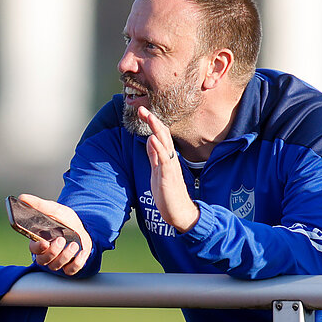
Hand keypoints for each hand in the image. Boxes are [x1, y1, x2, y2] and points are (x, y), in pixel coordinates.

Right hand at [18, 194, 92, 274]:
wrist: (81, 226)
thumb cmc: (64, 220)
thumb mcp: (53, 209)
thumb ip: (38, 205)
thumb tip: (22, 198)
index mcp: (40, 241)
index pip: (34, 249)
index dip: (37, 248)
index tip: (44, 242)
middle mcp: (47, 253)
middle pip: (43, 260)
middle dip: (52, 252)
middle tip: (61, 240)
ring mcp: (59, 260)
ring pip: (56, 266)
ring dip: (65, 256)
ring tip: (73, 244)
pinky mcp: (71, 265)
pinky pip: (70, 270)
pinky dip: (76, 263)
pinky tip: (81, 252)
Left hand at [139, 106, 197, 232]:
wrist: (179, 213)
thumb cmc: (168, 194)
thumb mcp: (157, 172)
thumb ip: (154, 157)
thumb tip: (149, 141)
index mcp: (166, 158)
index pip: (159, 136)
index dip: (151, 124)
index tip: (142, 112)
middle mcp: (170, 159)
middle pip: (162, 135)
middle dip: (152, 121)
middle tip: (142, 108)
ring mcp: (170, 167)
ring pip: (164, 143)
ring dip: (156, 129)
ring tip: (149, 116)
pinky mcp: (169, 176)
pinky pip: (164, 160)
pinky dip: (158, 148)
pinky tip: (152, 139)